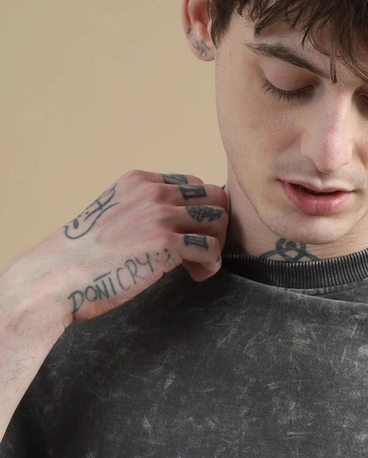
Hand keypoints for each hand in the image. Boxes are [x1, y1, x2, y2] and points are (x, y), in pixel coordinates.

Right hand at [6, 169, 228, 325]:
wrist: (58, 276)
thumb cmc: (82, 256)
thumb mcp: (112, 214)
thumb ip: (142, 210)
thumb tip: (174, 226)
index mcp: (140, 181)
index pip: (194, 184)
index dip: (197, 212)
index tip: (186, 235)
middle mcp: (153, 192)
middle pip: (215, 197)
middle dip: (214, 225)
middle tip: (199, 251)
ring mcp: (161, 216)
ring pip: (219, 220)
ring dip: (216, 245)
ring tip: (197, 265)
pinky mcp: (167, 244)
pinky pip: (211, 248)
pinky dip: (211, 264)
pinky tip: (195, 275)